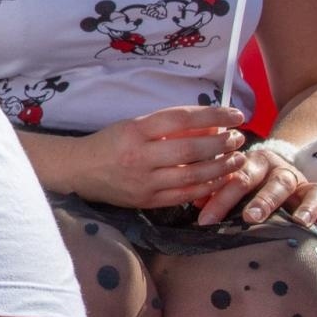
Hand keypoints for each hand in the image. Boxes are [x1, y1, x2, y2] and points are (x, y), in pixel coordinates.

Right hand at [64, 105, 247, 208]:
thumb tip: (209, 127)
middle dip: (221, 143)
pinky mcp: (147, 201)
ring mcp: (144, 182)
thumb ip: (167, 126)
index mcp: (135, 131)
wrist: (78, 170)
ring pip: (192, 175)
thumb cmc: (108, 143)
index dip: (212, 116)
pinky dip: (207, 186)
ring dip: (220, 166)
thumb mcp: (133, 126)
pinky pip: (184, 195)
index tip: (234, 115)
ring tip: (237, 158)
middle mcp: (139, 156)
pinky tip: (221, 178)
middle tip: (238, 138)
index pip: (180, 119)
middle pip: (190, 149)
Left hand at [195, 145, 316, 244]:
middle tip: (249, 217)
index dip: (220, 199)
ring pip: (311, 191)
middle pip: (276, 183)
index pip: (238, 177)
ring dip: (305, 206)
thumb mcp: (232, 178)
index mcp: (256, 163)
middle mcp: (283, 172)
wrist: (277, 166)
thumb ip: (216, 189)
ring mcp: (305, 186)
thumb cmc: (247, 180)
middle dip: (263, 200)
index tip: (205, 220)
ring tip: (299, 222)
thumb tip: (194, 202)